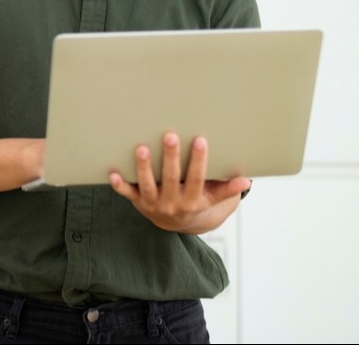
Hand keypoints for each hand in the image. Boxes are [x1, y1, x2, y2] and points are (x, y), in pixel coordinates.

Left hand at [108, 132, 251, 233]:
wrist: (174, 223)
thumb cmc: (195, 202)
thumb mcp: (212, 199)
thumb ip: (226, 190)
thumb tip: (246, 181)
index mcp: (192, 201)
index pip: (196, 179)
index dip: (199, 161)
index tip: (200, 140)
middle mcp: (172, 203)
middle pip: (171, 179)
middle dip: (170, 158)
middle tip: (170, 135)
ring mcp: (153, 203)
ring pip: (147, 185)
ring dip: (143, 168)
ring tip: (142, 148)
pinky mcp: (137, 201)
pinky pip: (127, 194)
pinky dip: (119, 185)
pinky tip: (112, 173)